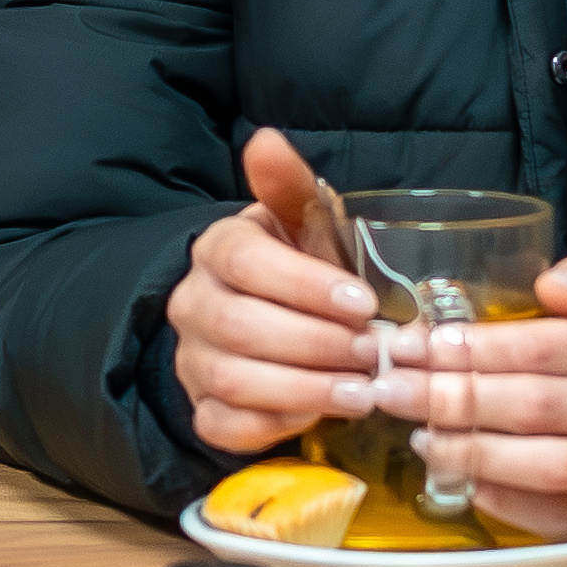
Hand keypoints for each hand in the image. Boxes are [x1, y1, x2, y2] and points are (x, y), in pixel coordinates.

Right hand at [164, 126, 381, 454]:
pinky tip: (319, 417)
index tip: (363, 304)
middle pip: (240, 327)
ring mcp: (193, 360)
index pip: (246, 261)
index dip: (305, 285)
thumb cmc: (298, 268)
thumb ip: (290, 187)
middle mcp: (194, 304)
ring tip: (363, 393)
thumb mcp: (303, 226)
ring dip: (305, 389)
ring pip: (232, 380)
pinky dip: (273, 425)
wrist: (266, 320)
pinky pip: (223, 425)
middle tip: (373, 354)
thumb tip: (266, 140)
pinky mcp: (202, 408)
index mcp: (219, 250)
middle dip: (315, 345)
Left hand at [364, 259, 566, 542]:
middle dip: (450, 399)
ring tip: (417, 436)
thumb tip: (547, 284)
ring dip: (470, 453)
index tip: (415, 346)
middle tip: (389, 388)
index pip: (538, 349)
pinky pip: (556, 514)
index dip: (470, 351)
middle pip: (530, 407)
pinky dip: (504, 499)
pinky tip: (461, 480)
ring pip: (540, 465)